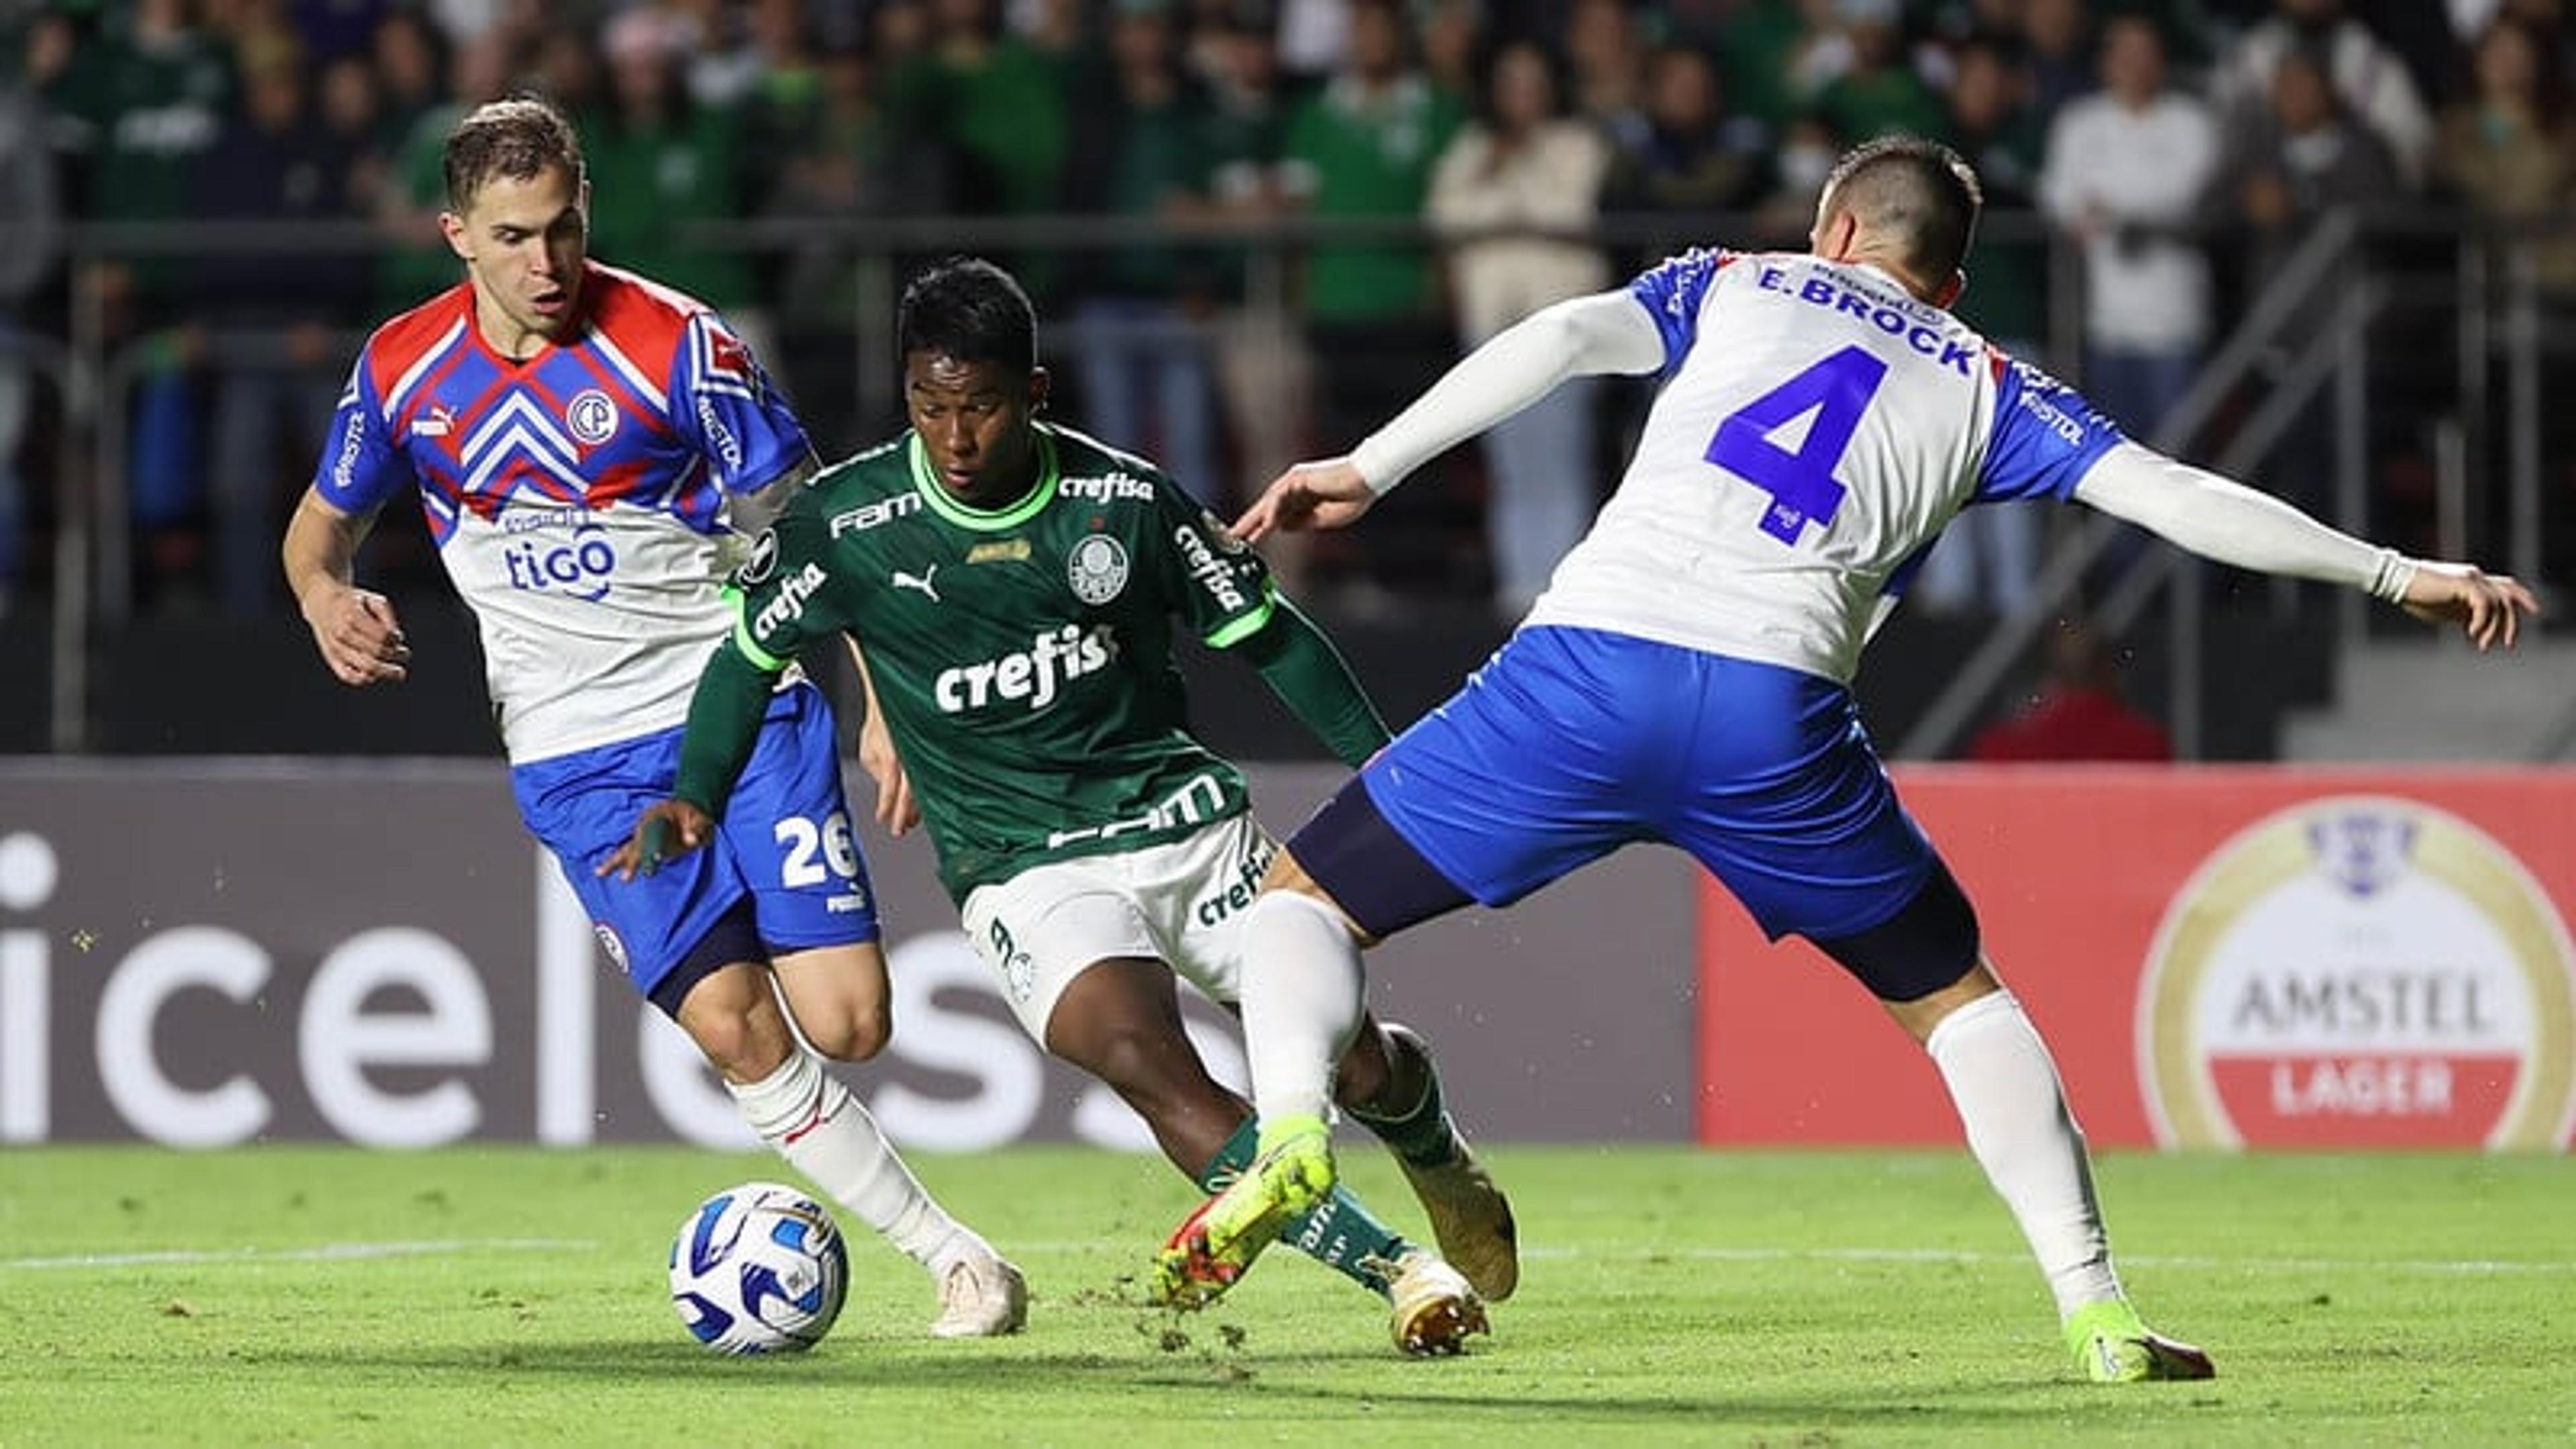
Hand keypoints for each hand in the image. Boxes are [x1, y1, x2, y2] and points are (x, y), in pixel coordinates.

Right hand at [301, 583, 411, 684]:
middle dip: (395, 655)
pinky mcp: (331, 658)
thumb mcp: (374, 600)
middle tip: (405, 654)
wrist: (322, 603)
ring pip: (365, 668)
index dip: (395, 639)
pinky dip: (365, 679)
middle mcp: (341, 633)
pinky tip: (376, 676)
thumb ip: (388, 617)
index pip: (382, 636)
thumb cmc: (355, 603)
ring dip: (386, 672)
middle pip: (376, 653)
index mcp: (352, 615)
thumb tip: (397, 639)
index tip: (398, 637)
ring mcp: (335, 647)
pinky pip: (348, 676)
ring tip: (399, 673)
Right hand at [599, 800, 714, 881]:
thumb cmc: (695, 814)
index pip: (655, 830)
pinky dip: (617, 863)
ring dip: (617, 863)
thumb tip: (691, 840)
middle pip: (639, 843)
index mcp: (659, 813)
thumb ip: (697, 828)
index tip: (656, 859)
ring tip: (600, 872)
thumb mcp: (702, 818)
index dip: (655, 845)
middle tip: (627, 877)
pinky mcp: (643, 845)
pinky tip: (601, 872)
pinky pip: (629, 854)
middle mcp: (647, 824)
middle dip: (634, 859)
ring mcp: (643, 835)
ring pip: (628, 849)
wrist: (687, 809)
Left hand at [857, 706, 918, 836]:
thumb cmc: (883, 721)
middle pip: (910, 796)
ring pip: (923, 788)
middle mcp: (911, 761)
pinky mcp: (932, 754)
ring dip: (917, 808)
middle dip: (905, 815)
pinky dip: (927, 791)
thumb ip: (874, 769)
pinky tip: (924, 800)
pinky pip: (931, 778)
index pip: (890, 793)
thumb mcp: (868, 748)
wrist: (899, 701)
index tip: (884, 821)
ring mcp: (924, 757)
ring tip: (911, 820)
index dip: (887, 810)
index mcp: (893, 761)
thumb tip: (882, 785)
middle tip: (900, 829)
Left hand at [1232, 458, 1378, 542]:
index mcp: (1300, 499)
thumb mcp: (1322, 519)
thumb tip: (1281, 527)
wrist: (1367, 481)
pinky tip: (1266, 525)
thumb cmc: (1351, 497)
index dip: (1259, 529)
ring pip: (1268, 503)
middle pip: (1264, 508)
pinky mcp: (1298, 477)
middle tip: (1231, 538)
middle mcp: (1293, 488)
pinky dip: (1272, 511)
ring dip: (1253, 521)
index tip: (1246, 543)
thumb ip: (1301, 523)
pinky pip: (1280, 497)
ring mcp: (1294, 482)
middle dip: (1248, 524)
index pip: (1274, 516)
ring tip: (1239, 536)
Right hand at [2399, 561, 2541, 650]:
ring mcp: (2472, 578)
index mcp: (2473, 581)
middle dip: (2513, 620)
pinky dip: (2482, 621)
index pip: (2505, 587)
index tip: (2532, 614)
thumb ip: (2463, 615)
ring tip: (2482, 645)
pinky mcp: (2465, 583)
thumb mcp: (2444, 610)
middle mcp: (2477, 576)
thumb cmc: (2415, 596)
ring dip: (2494, 628)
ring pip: (2498, 603)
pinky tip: (2470, 633)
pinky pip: (2485, 604)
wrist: (2397, 581)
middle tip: (2509, 643)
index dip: (2522, 599)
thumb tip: (2476, 629)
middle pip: (2509, 594)